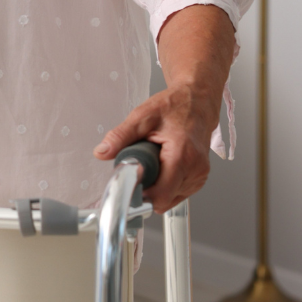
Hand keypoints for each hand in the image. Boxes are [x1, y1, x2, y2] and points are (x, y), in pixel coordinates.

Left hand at [93, 82, 216, 211]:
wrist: (196, 103)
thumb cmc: (174, 107)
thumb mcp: (141, 116)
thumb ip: (120, 136)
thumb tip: (102, 152)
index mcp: (183, 155)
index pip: (162, 194)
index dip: (141, 194)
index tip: (126, 186)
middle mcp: (196, 170)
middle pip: (164, 198)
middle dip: (146, 188)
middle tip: (138, 166)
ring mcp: (199, 177)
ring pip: (170, 198)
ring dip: (156, 186)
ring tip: (153, 161)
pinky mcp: (199, 179)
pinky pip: (178, 193)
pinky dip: (166, 184)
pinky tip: (162, 165)